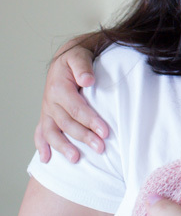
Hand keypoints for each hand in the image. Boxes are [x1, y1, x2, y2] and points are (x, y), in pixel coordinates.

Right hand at [34, 39, 107, 162]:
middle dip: (84, 137)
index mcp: (59, 88)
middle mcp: (50, 101)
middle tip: (101, 148)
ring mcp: (47, 110)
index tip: (105, 132)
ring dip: (63, 147)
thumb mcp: (80, 56)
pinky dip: (42, 146)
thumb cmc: (76, 57)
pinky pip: (41, 132)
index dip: (91, 121)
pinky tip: (46, 159)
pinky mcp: (47, 115)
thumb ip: (83, 67)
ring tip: (76, 159)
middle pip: (67, 123)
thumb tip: (88, 80)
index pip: (76, 109)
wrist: (66, 57)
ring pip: (52, 132)